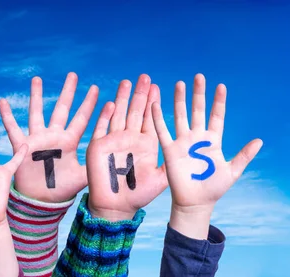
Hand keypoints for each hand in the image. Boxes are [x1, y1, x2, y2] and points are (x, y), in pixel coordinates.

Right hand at [0, 73, 98, 202]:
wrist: (41, 202)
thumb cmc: (62, 190)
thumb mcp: (83, 176)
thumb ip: (95, 165)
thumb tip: (115, 160)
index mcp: (70, 142)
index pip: (81, 118)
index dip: (89, 105)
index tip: (97, 88)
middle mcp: (54, 136)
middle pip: (62, 109)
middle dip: (68, 92)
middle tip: (73, 74)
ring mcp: (38, 140)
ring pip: (37, 112)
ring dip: (37, 96)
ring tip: (37, 79)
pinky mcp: (23, 147)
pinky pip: (13, 129)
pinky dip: (7, 116)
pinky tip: (2, 102)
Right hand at [86, 74, 167, 220]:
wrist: (116, 207)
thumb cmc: (138, 195)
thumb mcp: (161, 179)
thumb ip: (172, 164)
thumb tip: (191, 154)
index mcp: (145, 143)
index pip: (150, 118)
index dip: (153, 102)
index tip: (158, 86)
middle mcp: (129, 139)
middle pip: (135, 111)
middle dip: (140, 94)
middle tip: (145, 77)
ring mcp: (113, 141)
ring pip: (119, 115)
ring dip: (122, 99)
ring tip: (127, 82)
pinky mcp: (99, 147)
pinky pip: (101, 128)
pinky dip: (105, 117)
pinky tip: (110, 104)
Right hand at [151, 73, 262, 238]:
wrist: (195, 203)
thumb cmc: (214, 188)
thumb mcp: (232, 171)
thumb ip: (244, 155)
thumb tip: (260, 140)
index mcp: (213, 141)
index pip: (216, 116)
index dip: (218, 102)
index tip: (220, 86)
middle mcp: (197, 138)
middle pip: (198, 111)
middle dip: (198, 94)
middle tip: (199, 77)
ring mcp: (183, 142)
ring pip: (180, 116)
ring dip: (179, 100)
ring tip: (179, 84)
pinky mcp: (170, 150)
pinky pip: (163, 132)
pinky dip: (158, 119)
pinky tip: (155, 104)